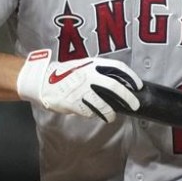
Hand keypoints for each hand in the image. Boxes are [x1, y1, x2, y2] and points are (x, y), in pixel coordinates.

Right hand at [16, 49, 141, 121]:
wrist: (43, 81)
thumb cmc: (65, 74)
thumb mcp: (84, 66)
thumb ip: (99, 73)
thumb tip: (118, 83)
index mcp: (92, 64)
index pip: (118, 68)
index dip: (130, 77)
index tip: (138, 85)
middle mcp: (89, 75)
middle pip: (115, 87)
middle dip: (128, 97)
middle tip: (134, 105)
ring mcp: (82, 90)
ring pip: (104, 104)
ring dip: (111, 112)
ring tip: (112, 116)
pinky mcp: (74, 103)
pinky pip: (90, 111)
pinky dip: (94, 114)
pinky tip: (94, 114)